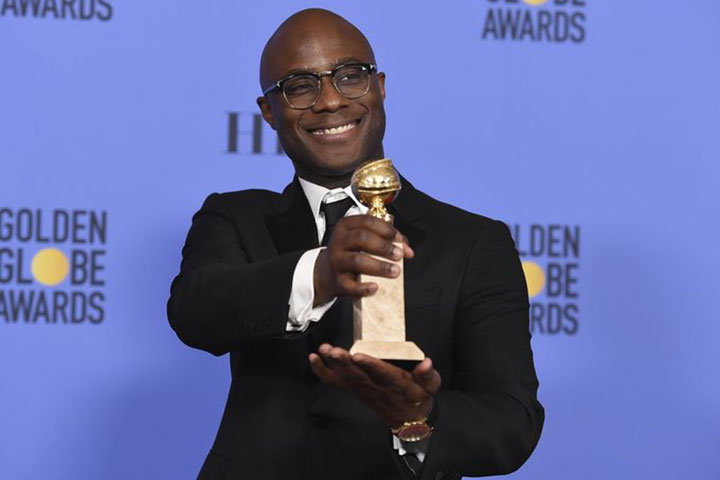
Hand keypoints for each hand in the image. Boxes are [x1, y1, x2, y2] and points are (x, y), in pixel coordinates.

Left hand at [309, 344, 441, 427]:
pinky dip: (322, 371)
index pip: (382, 374)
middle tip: (334, 351)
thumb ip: (428, 375)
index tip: (360, 355)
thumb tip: (426, 364)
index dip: (370, 365)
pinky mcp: (355, 389)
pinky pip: (336, 382)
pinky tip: (314, 359)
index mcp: (397, 384)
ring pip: (346, 378)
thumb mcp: (431, 387)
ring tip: (325, 350)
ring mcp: (363, 389)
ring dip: (333, 364)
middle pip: (358, 375)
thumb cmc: (418, 397)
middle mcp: (377, 387)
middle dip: (344, 363)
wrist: (408, 420)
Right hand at [313, 215, 413, 305]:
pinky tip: (375, 287)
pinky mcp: (337, 281)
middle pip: (361, 238)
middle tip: (399, 255)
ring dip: (379, 266)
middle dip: (383, 246)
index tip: (399, 239)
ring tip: (395, 271)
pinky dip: (364, 288)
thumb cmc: (350, 252)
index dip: (386, 229)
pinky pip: (350, 285)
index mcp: (346, 226)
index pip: (367, 221)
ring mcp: (337, 261)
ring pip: (357, 261)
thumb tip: (407, 250)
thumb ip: (386, 240)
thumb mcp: (363, 240)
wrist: (326, 273)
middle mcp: (339, 242)